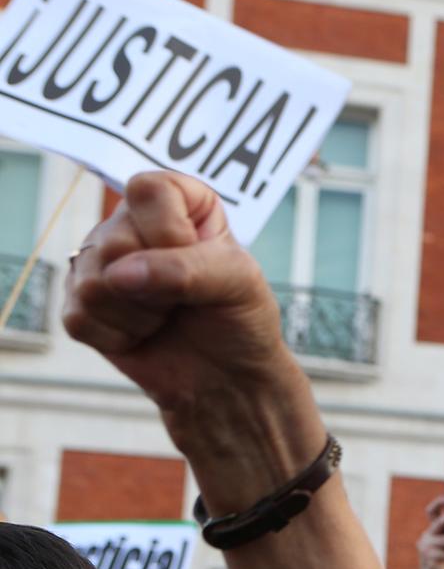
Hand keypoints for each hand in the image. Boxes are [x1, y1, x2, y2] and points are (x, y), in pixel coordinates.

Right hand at [64, 171, 299, 425]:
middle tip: (185, 298)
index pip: (148, 190)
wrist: (228, 378)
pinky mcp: (80, 305)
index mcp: (175, 202)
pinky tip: (143, 333)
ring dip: (141, 315)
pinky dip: (120, 336)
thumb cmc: (240, 319)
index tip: (197, 257)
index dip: (170, 231)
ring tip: (166, 315)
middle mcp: (128, 225)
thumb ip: (187, 268)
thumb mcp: (239, 283)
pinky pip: (79, 317)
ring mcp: (98, 264)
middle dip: (159, 285)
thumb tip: (119, 274)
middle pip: (113, 241)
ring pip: (94, 283)